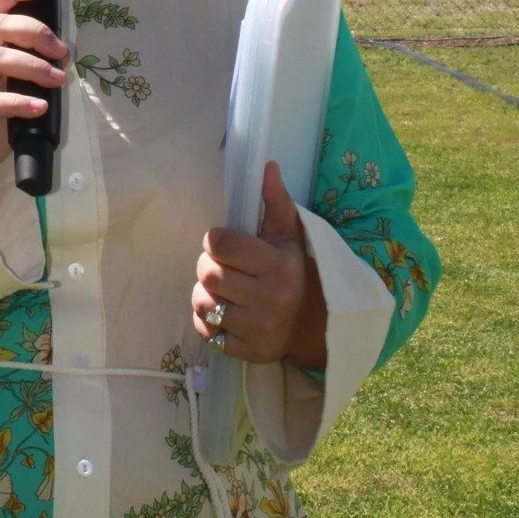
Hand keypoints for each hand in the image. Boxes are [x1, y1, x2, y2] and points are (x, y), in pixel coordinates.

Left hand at [191, 161, 327, 369]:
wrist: (314, 322)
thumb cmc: (295, 269)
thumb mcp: (290, 234)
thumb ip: (275, 200)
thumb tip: (267, 166)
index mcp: (277, 265)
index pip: (221, 246)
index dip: (215, 241)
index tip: (223, 243)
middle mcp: (269, 298)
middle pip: (208, 274)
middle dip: (208, 266)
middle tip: (221, 266)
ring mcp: (258, 328)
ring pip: (204, 303)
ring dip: (205, 294)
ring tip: (222, 289)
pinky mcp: (248, 351)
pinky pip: (207, 332)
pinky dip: (208, 321)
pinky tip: (225, 311)